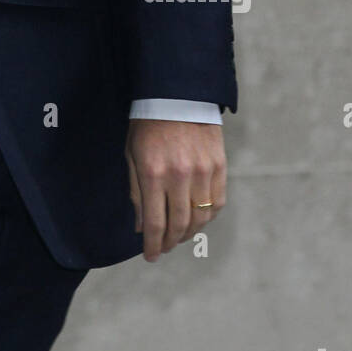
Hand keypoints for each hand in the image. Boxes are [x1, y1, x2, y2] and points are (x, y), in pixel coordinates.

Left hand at [125, 118, 225, 261]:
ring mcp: (203, 172)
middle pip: (179, 225)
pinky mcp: (219, 166)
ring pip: (201, 218)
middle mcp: (180, 176)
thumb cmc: (147, 123)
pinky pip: (217, 203)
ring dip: (189, 233)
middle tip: (163, 248)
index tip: (150, 256)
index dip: (152, 245)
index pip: (155, 223)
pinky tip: (197, 219)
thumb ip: (136, 192)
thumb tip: (140, 226)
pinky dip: (208, 217)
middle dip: (169, 242)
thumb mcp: (132, 154)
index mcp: (153, 173)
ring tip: (178, 236)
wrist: (177, 94)